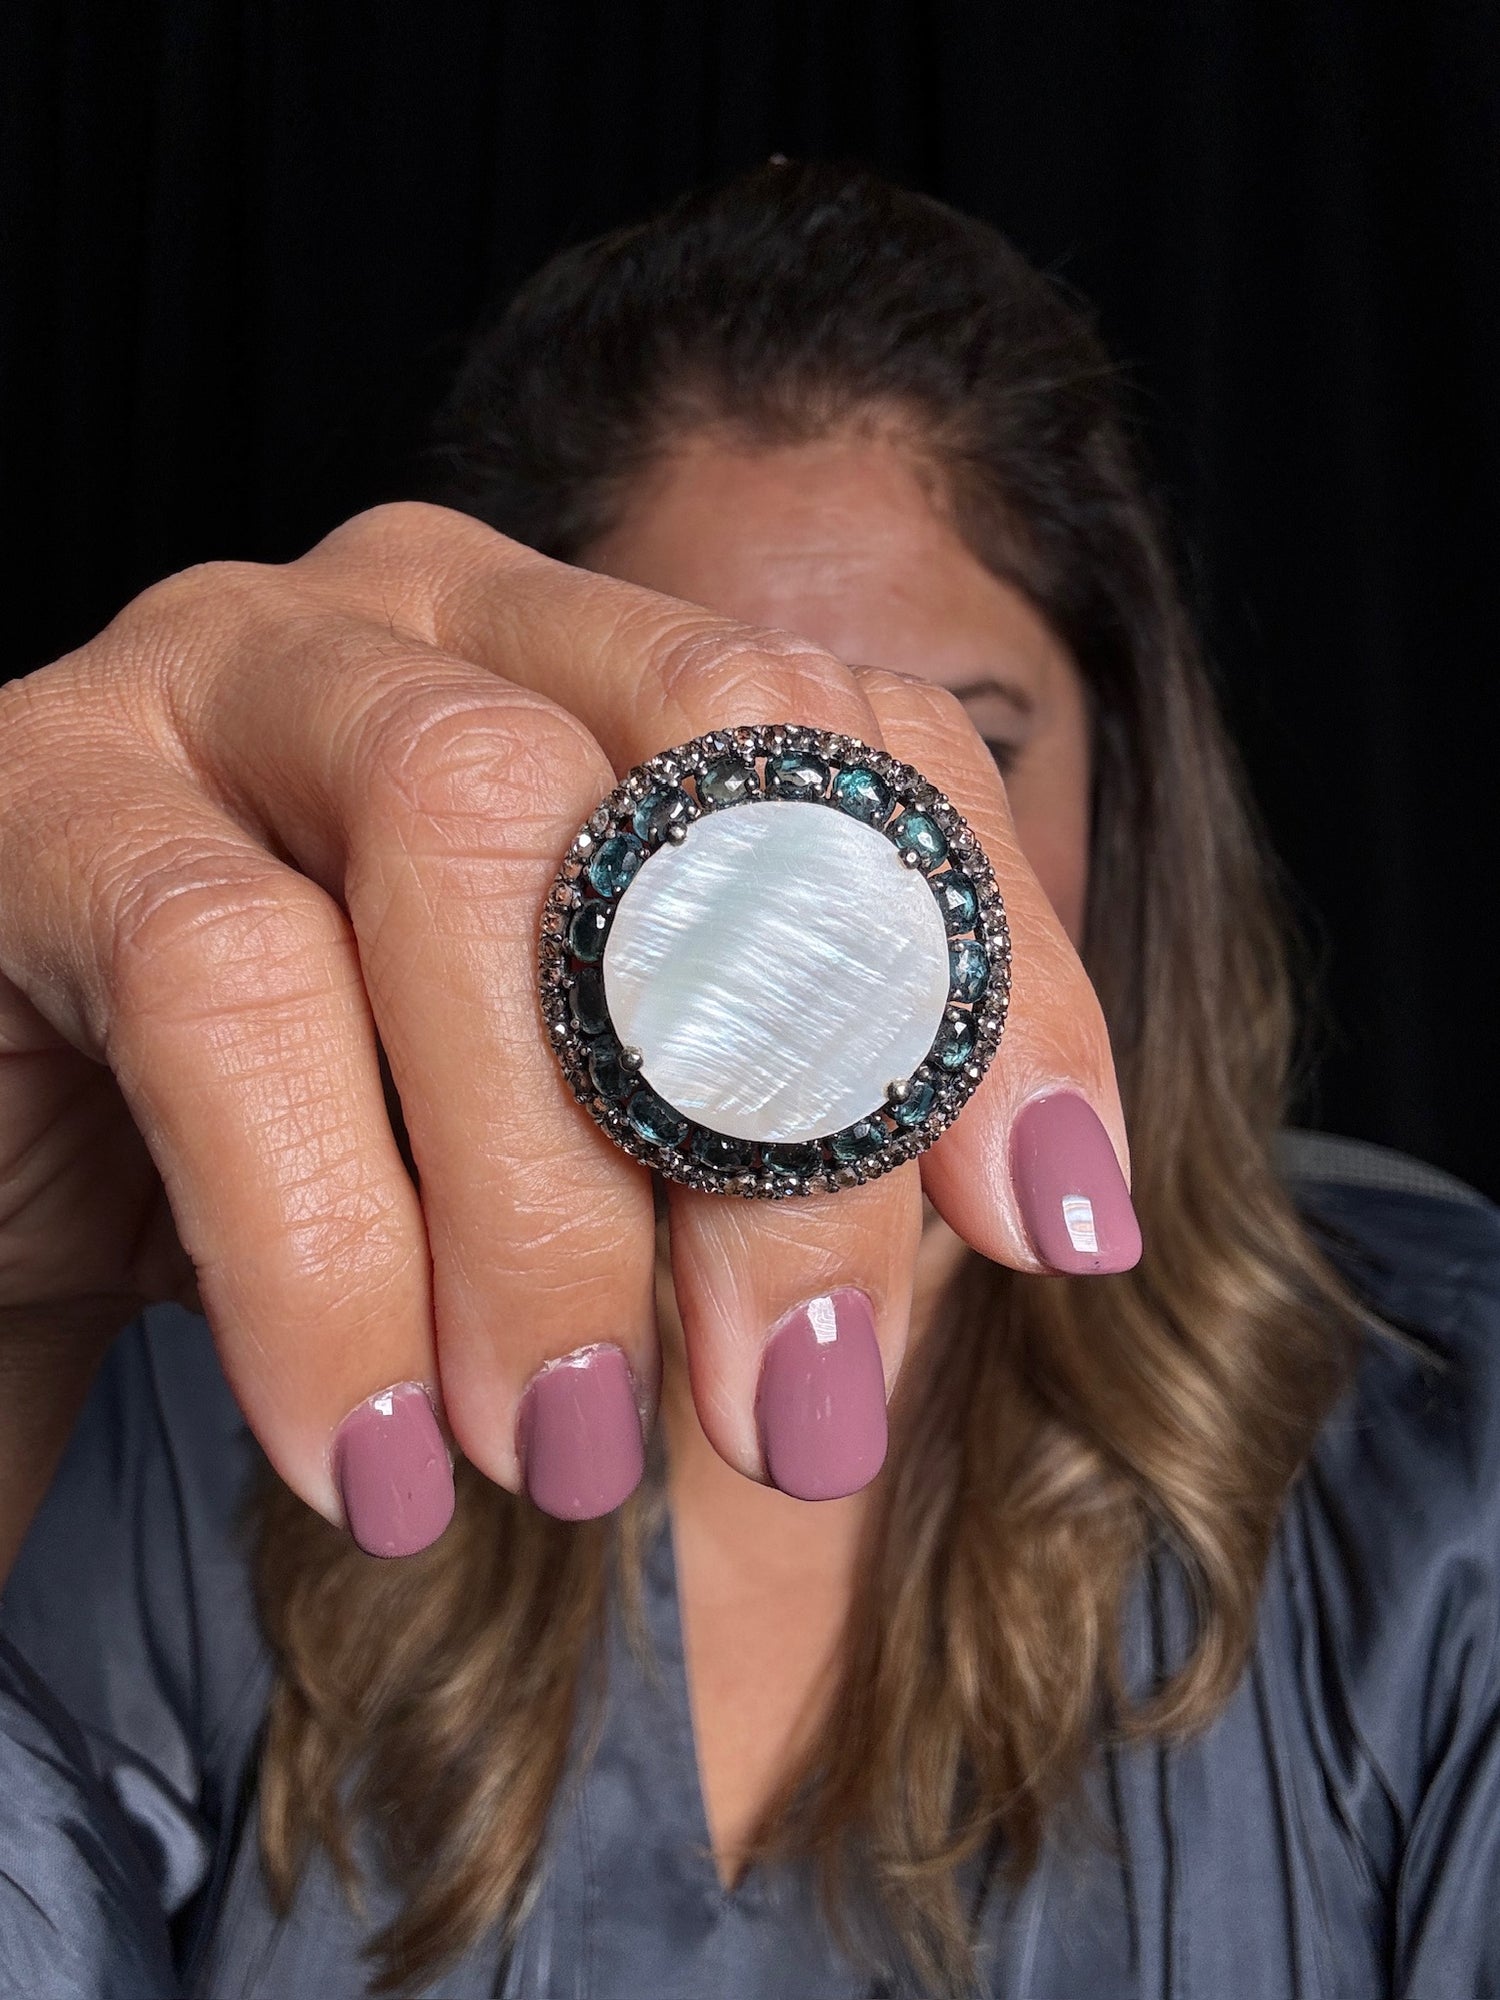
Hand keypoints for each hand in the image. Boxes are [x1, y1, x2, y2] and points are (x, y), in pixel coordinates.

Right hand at [0, 503, 1136, 1559]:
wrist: (37, 1158)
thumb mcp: (604, 1137)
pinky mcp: (40, 787)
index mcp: (599, 658)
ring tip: (566, 1459)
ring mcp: (227, 658)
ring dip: (546, 1203)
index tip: (1061, 1232)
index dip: (990, 983)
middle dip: (781, 1127)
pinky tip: (365, 1456)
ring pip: (470, 839)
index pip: (864, 755)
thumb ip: (791, 1127)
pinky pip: (222, 980)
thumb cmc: (354, 1140)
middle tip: (787, 1417)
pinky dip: (325, 1249)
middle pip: (695, 785)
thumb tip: (1052, 1213)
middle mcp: (433, 607)